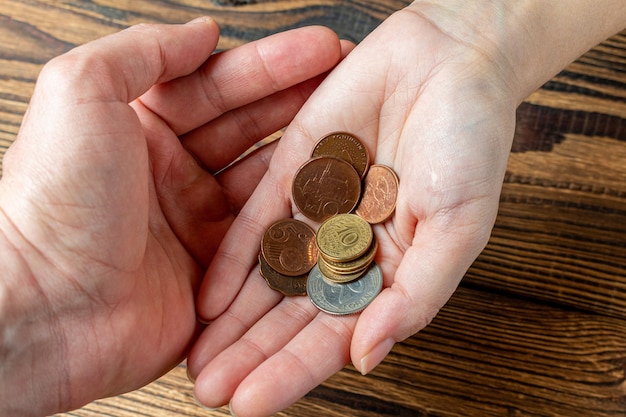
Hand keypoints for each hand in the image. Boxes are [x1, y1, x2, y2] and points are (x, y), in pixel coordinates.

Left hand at [0, 19, 343, 414]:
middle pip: (251, 130)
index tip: (320, 49)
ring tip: (354, 139)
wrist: (42, 312)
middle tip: (351, 86)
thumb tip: (201, 32)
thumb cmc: (52, 200)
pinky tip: (331, 201)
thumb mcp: (80, 94)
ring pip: (266, 182)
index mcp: (140, 127)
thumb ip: (142, 50)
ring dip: (307, 160)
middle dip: (301, 105)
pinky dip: (298, 220)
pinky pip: (266, 239)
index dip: (272, 65)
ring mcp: (197, 225)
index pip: (218, 85)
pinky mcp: (217, 273)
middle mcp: (172, 174)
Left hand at [189, 6, 519, 415]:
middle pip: (292, 314)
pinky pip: (257, 222)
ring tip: (200, 362)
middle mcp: (346, 249)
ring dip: (233, 321)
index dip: (296, 371)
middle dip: (252, 355)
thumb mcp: (460, 227)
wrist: (451, 64)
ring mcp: (316, 213)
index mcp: (389, 271)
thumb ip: (418, 295)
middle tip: (212, 393)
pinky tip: (208, 299)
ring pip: (268, 276)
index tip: (255, 404)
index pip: (336, 334)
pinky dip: (233, 260)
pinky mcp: (292, 173)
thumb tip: (368, 356)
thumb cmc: (471, 146)